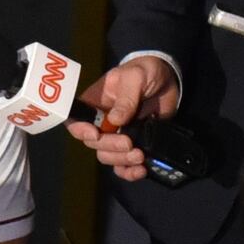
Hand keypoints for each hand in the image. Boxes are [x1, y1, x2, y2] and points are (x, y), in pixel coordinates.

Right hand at [66, 53, 180, 182]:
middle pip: (94, 143)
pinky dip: (129, 172)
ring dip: (121, 160)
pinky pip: (123, 165)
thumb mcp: (135, 77)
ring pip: (107, 156)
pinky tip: (140, 170)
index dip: (79, 131)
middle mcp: (101, 122)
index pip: (75, 121)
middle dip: (110, 147)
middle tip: (130, 143)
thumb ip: (126, 98)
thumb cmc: (145, 71)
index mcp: (94, 104)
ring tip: (140, 155)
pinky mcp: (133, 145)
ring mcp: (117, 135)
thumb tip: (115, 120)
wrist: (168, 78)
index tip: (95, 134)